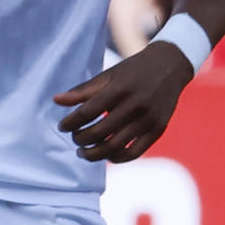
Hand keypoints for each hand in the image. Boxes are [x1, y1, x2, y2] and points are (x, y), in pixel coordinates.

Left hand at [54, 40, 193, 162]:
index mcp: (118, 89)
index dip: (70, 123)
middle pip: (99, 132)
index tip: (62, 127)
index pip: (87, 112)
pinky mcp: (158, 129)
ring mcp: (148, 119)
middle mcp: (135, 105)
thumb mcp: (107, 75)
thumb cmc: (132, 71)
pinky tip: (106, 155)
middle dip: (81, 139)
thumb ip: (82, 91)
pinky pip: (135, 152)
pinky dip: (117, 158)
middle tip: (75, 139)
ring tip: (84, 152)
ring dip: (95, 154)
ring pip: (115, 146)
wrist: (169, 66)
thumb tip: (56, 101)